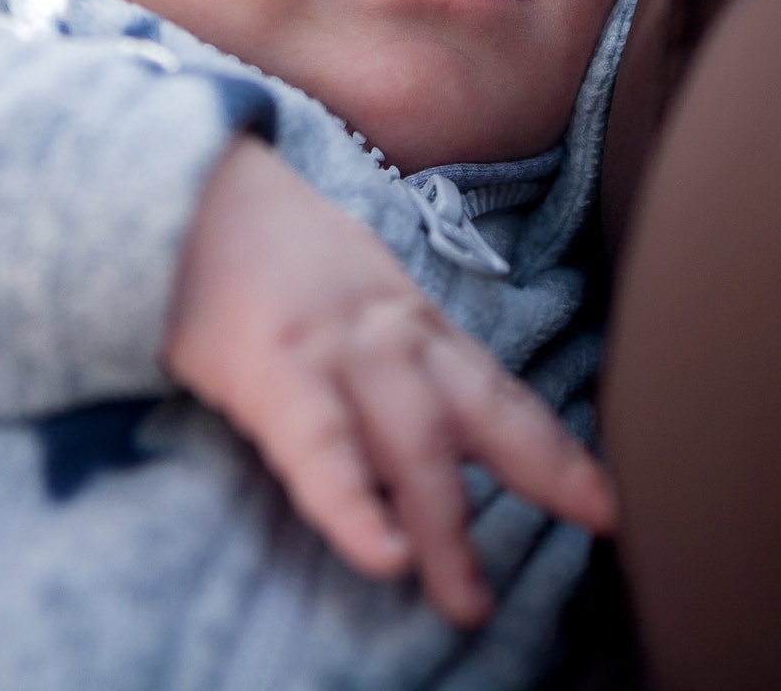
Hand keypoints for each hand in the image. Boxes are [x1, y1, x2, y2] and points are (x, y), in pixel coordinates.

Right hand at [163, 137, 616, 627]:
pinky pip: (321, 450)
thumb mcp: (342, 281)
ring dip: (447, 526)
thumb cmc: (253, 243)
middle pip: (481, 411)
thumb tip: (419, 416)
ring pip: (413, 443)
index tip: (607, 503)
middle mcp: (389, 332)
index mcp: (406, 318)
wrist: (173, 179)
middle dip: (545, 474)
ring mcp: (336, 347)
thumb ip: (385, 342)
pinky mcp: (271, 368)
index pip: (497, 390)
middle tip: (599, 524)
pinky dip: (353, 508)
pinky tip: (384, 557)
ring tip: (469, 601)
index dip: (555, 449)